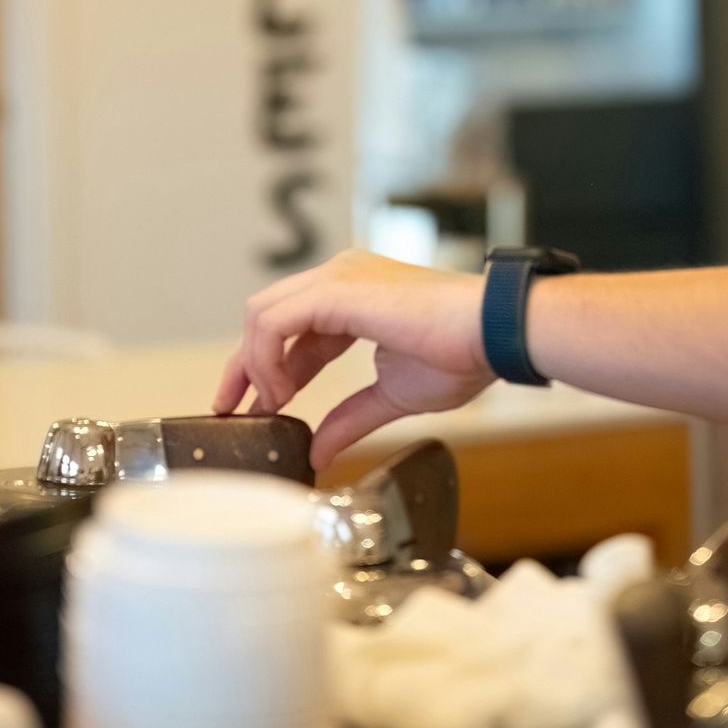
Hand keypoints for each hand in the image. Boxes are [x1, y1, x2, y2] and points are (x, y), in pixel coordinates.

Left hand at [212, 249, 491, 472]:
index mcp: (352, 296)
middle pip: (266, 316)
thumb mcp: (393, 395)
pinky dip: (268, 359)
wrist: (493, 333)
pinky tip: (284, 393)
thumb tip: (319, 450)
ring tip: (270, 406)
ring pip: (263, 313)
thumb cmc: (462, 354)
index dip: (265, 371)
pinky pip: (276, 321)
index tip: (250, 408)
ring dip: (255, 364)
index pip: (289, 329)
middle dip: (244, 366)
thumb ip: (351, 418)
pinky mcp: (337, 289)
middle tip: (235, 410)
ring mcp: (337, 277)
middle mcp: (339, 277)